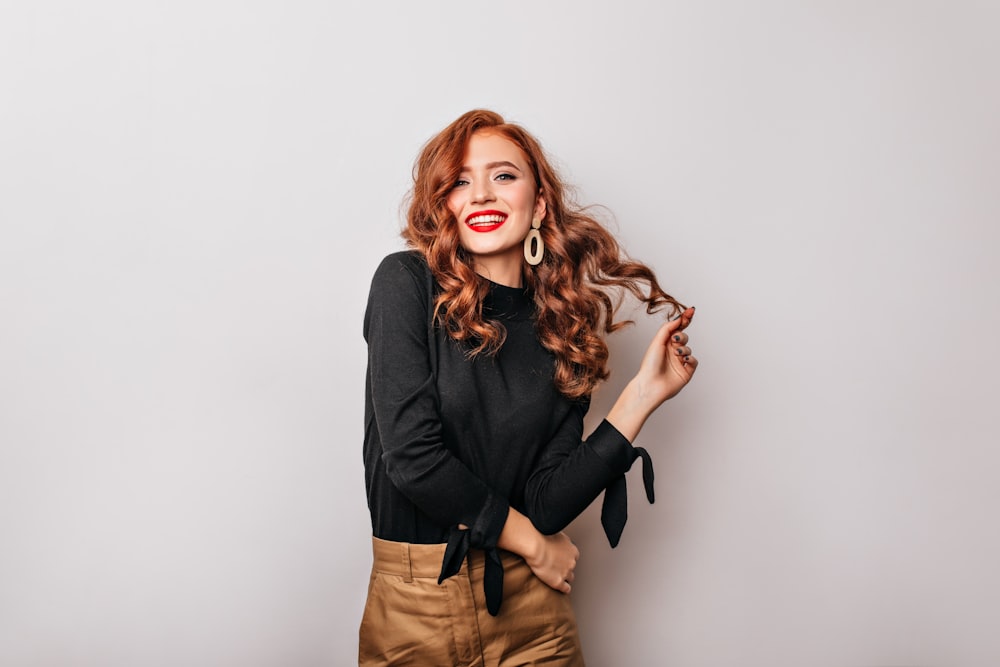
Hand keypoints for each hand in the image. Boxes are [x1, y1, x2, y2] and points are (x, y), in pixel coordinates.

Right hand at [524, 531, 578, 593]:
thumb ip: (559, 539)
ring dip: (565, 577)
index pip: (573, 556)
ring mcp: (566, 572)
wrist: (535, 546)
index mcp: (572, 550)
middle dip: (566, 567)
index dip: (566, 557)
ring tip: (557, 576)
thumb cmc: (541, 537)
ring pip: (570, 578)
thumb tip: (556, 537)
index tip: (560, 558)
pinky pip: (566, 589)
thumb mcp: (555, 533)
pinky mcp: (558, 582)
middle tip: (556, 566)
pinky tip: (562, 589)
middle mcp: (571, 561)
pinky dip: (564, 589)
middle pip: (572, 567)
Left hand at [606, 306, 697, 441]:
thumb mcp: (657, 341)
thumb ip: (669, 328)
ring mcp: (680, 361)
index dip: (684, 319)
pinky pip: (694, 361)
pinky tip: (683, 360)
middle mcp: (672, 351)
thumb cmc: (650, 364)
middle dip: (681, 336)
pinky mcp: (686, 371)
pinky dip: (690, 358)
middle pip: (683, 336)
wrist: (651, 384)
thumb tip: (679, 317)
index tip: (691, 310)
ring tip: (676, 354)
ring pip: (689, 348)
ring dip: (684, 349)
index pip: (677, 329)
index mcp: (664, 343)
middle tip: (675, 339)